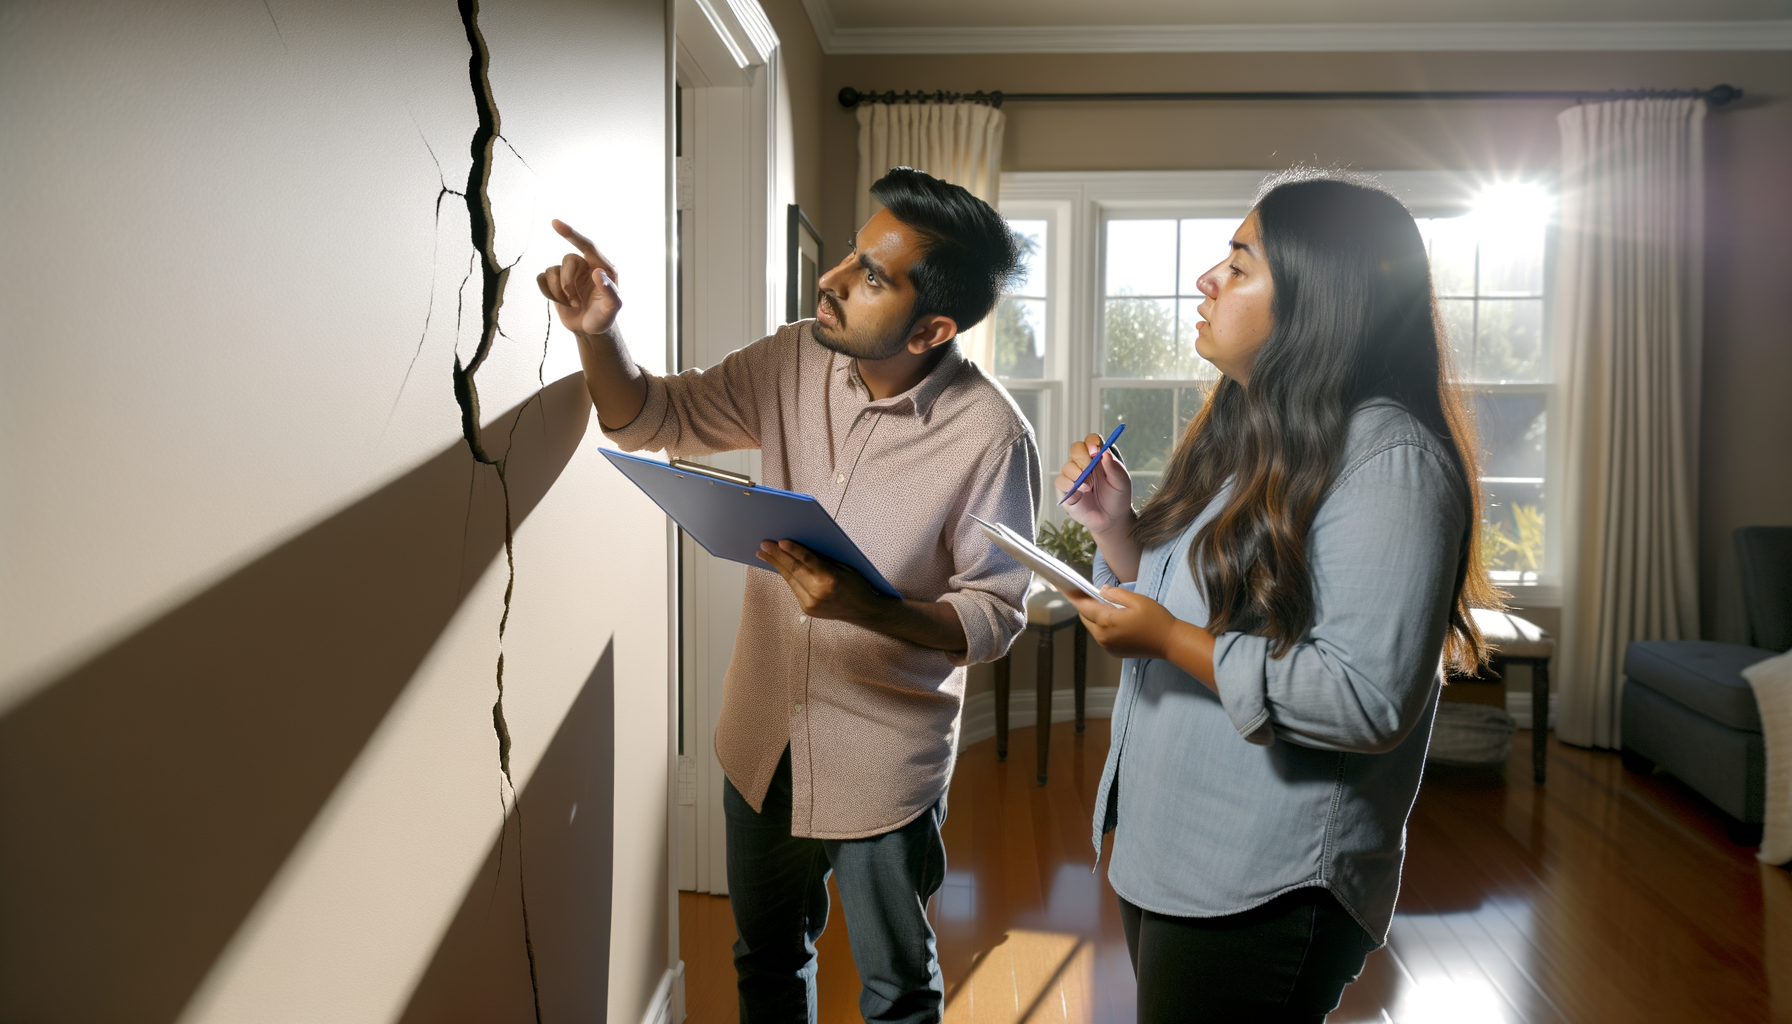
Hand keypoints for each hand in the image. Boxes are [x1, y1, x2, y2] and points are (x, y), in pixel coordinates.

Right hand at [536, 219, 621, 335]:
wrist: (590, 330)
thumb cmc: (604, 317)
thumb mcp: (612, 309)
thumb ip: (610, 291)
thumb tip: (598, 272)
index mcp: (602, 267)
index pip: (587, 245)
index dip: (571, 233)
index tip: (555, 223)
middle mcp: (585, 266)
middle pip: (567, 260)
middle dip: (568, 284)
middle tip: (576, 302)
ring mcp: (569, 273)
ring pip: (552, 270)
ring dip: (559, 292)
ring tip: (572, 304)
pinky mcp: (555, 282)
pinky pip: (542, 278)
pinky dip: (548, 293)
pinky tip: (561, 302)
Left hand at [755, 540, 889, 623]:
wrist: (864, 611)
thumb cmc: (858, 585)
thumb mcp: (845, 567)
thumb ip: (823, 558)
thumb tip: (802, 546)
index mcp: (831, 579)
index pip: (808, 561)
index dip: (793, 550)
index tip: (779, 541)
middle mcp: (819, 592)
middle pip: (794, 570)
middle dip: (777, 556)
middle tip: (764, 544)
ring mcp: (812, 603)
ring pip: (790, 580)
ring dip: (776, 565)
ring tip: (763, 554)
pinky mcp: (808, 609)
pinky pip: (794, 588)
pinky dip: (786, 576)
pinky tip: (778, 566)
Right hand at [1055, 434, 1133, 534]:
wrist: (1111, 519)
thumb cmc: (1117, 498)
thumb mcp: (1122, 482)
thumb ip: (1115, 468)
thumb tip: (1105, 453)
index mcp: (1099, 458)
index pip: (1091, 441)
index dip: (1091, 442)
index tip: (1095, 450)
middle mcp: (1085, 464)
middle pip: (1075, 448)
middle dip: (1082, 457)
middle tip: (1090, 468)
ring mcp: (1074, 476)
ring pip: (1067, 465)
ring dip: (1078, 474)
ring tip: (1089, 486)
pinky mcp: (1066, 489)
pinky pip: (1060, 481)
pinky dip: (1069, 484)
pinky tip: (1082, 491)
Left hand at [1063, 585, 1216, 689]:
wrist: (1169, 643)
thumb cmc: (1156, 620)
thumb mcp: (1137, 600)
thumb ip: (1115, 594)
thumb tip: (1101, 591)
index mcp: (1107, 621)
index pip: (1084, 606)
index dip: (1074, 596)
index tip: (1065, 588)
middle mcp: (1103, 636)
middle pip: (1085, 618)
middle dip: (1084, 605)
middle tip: (1085, 593)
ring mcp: (1107, 646)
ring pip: (1092, 628)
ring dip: (1093, 616)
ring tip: (1100, 604)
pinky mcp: (1113, 651)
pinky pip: (1100, 636)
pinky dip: (1100, 626)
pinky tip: (1110, 619)